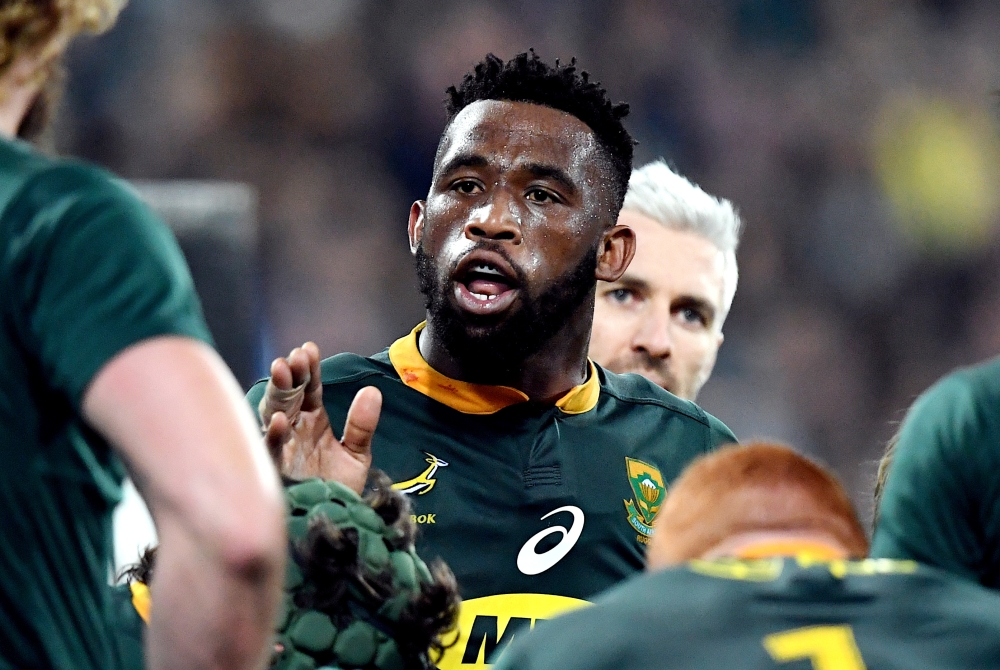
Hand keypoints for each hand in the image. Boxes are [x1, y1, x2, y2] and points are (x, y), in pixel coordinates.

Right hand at [260, 342, 381, 493]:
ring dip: (277, 393)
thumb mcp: (357, 454)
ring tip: (282, 371)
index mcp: (312, 421)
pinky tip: (279, 420)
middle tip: (294, 358)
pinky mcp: (275, 472)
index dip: (308, 369)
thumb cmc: (340, 489)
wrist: (336, 526)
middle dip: (290, 375)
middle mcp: (294, 430)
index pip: (309, 388)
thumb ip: (362, 425)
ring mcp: (283, 449)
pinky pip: (269, 451)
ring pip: (273, 414)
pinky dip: (273, 435)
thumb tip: (373, 391)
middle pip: (288, 395)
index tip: (309, 349)